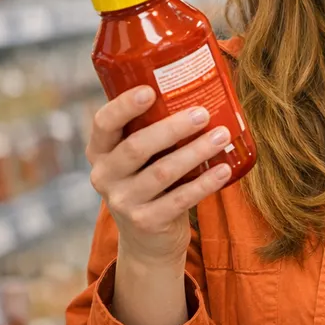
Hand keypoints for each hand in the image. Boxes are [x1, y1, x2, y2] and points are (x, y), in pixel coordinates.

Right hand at [86, 85, 234, 266]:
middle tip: (202, 113)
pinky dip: (205, 183)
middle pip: (136, 146)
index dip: (124, 106)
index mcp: (100, 151)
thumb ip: (154, 128)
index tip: (150, 90)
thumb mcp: (143, 156)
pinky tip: (224, 169)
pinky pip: (180, 199)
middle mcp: (104, 176)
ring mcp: (123, 202)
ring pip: (162, 172)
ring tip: (222, 135)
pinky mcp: (146, 222)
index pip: (103, 123)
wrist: (148, 240)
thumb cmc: (152, 181)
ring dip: (195, 151)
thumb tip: (202, 84)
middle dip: (171, 128)